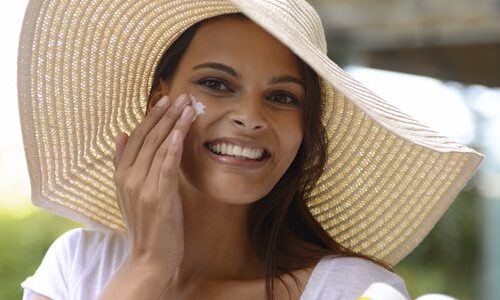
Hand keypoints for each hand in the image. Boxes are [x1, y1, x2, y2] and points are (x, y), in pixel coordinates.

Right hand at [112, 93, 193, 276]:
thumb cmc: (146, 223)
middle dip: (166, 115)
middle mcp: (129, 177)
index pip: (136, 137)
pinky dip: (174, 147)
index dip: (151, 117)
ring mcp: (142, 187)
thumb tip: (121, 134)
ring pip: (159, 147)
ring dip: (175, 124)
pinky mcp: (158, 196)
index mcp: (121, 174)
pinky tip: (182, 131)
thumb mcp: (129, 192)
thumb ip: (124, 163)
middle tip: (182, 97)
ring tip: (189, 107)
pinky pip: (166, 165)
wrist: (149, 255)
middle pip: (148, 138)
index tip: (165, 100)